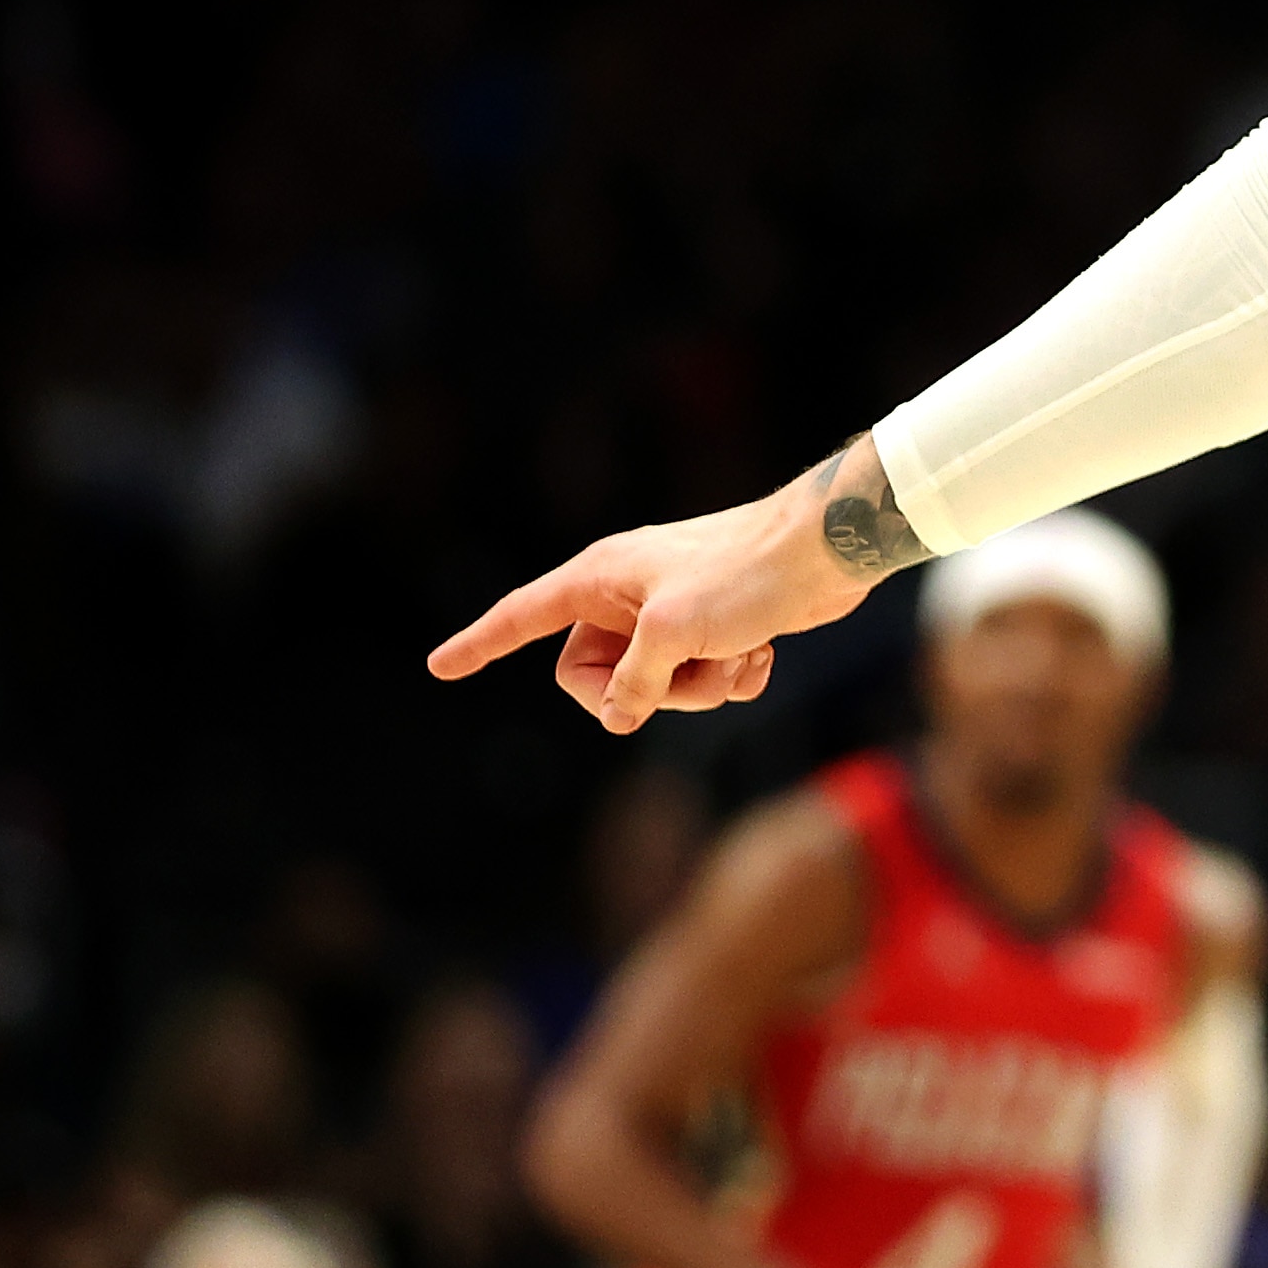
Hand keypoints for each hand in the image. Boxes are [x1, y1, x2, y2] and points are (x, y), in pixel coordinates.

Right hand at [427, 439, 903, 731]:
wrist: (828, 551)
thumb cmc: (745, 575)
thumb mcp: (672, 634)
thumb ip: (633, 682)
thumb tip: (619, 716)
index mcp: (599, 578)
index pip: (522, 617)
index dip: (480, 644)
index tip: (439, 667)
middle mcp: (628, 594)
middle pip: (596, 676)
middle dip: (645, 693)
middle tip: (685, 677)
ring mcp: (673, 614)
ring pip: (657, 688)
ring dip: (701, 688)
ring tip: (738, 654)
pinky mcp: (718, 629)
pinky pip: (704, 682)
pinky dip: (734, 678)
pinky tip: (764, 653)